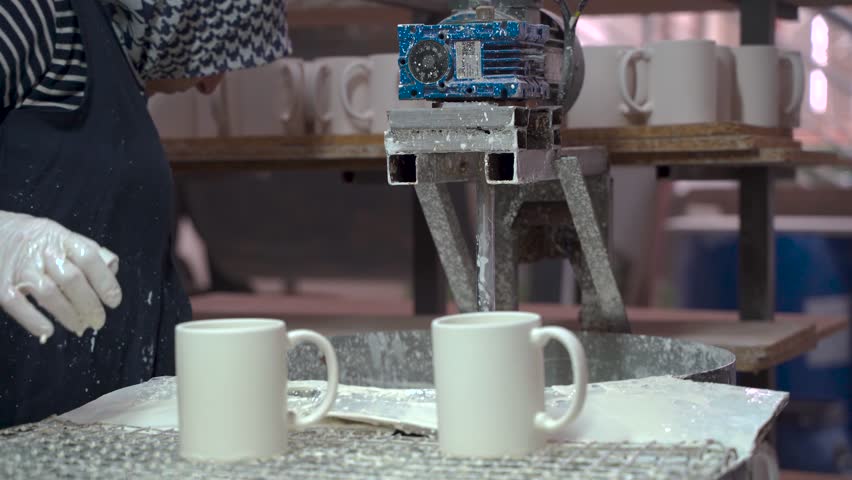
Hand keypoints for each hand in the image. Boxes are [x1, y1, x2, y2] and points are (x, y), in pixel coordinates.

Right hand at [0, 211, 121, 341]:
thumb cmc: (38, 241)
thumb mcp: (64, 237)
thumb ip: (87, 254)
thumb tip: (111, 273)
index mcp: (62, 239)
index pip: (89, 258)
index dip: (105, 281)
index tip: (114, 301)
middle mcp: (43, 252)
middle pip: (72, 279)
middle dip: (90, 304)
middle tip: (99, 320)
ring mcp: (21, 269)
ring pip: (49, 293)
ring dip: (68, 314)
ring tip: (80, 327)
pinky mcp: (1, 285)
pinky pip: (17, 304)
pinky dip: (33, 320)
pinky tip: (48, 331)